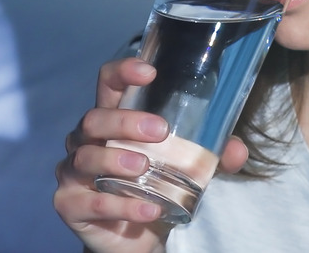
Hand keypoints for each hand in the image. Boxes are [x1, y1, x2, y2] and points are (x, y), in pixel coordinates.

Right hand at [53, 57, 248, 252]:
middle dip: (126, 121)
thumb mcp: (187, 167)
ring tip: (145, 169)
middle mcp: (87, 140)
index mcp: (113, 120)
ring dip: (116, 160)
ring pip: (87, 157)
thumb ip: (210, 156)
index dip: (123, 72)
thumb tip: (237, 150)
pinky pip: (93, 202)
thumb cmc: (156, 187)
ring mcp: (73, 172)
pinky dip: (123, 206)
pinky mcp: (70, 204)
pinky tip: (149, 209)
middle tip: (159, 130)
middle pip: (94, 118)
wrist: (137, 236)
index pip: (109, 83)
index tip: (149, 72)